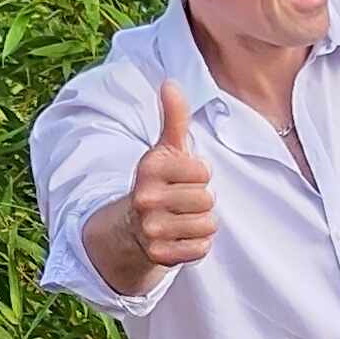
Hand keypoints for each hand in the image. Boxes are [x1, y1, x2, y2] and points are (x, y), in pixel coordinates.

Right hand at [129, 79, 217, 270]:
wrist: (132, 227)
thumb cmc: (160, 182)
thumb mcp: (166, 149)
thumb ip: (174, 117)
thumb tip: (170, 83)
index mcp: (149, 168)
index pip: (203, 172)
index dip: (199, 175)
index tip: (182, 178)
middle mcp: (146, 198)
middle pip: (207, 199)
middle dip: (200, 200)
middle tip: (181, 201)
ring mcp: (151, 229)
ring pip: (207, 224)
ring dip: (201, 223)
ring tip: (181, 218)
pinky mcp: (160, 255)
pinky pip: (202, 248)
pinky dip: (197, 244)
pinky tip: (180, 237)